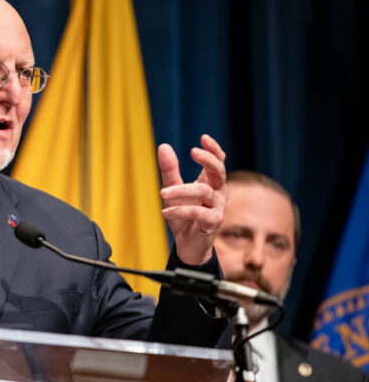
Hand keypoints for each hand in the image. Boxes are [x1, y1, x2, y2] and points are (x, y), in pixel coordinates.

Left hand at [158, 134, 226, 264]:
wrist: (187, 244)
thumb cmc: (183, 216)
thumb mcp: (173, 189)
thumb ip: (170, 170)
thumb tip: (164, 146)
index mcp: (211, 182)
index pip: (218, 161)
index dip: (214, 149)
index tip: (204, 138)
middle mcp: (218, 193)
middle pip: (219, 171)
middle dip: (208, 160)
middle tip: (193, 151)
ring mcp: (217, 207)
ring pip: (204, 191)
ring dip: (181, 190)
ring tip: (162, 193)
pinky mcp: (212, 222)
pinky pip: (198, 212)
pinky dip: (180, 210)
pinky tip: (165, 212)